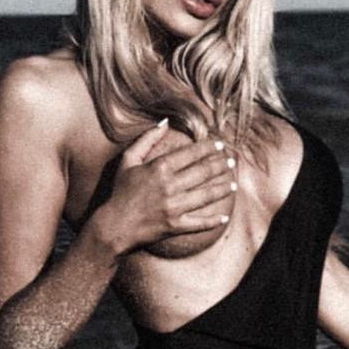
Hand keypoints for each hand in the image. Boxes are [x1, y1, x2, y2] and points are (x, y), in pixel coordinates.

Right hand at [90, 120, 237, 255]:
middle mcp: (170, 186)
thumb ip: (146, 140)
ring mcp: (175, 207)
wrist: (115, 225)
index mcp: (159, 168)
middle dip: (220, 165)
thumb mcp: (128, 160)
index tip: (220, 145)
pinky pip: (200, 223)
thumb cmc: (120, 191)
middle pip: (203, 173)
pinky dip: (213, 220)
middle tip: (232, 161)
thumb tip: (164, 122)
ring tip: (233, 184)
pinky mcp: (176, 225)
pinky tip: (224, 216)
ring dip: (222, 188)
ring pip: (206, 195)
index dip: (208, 148)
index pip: (191, 154)